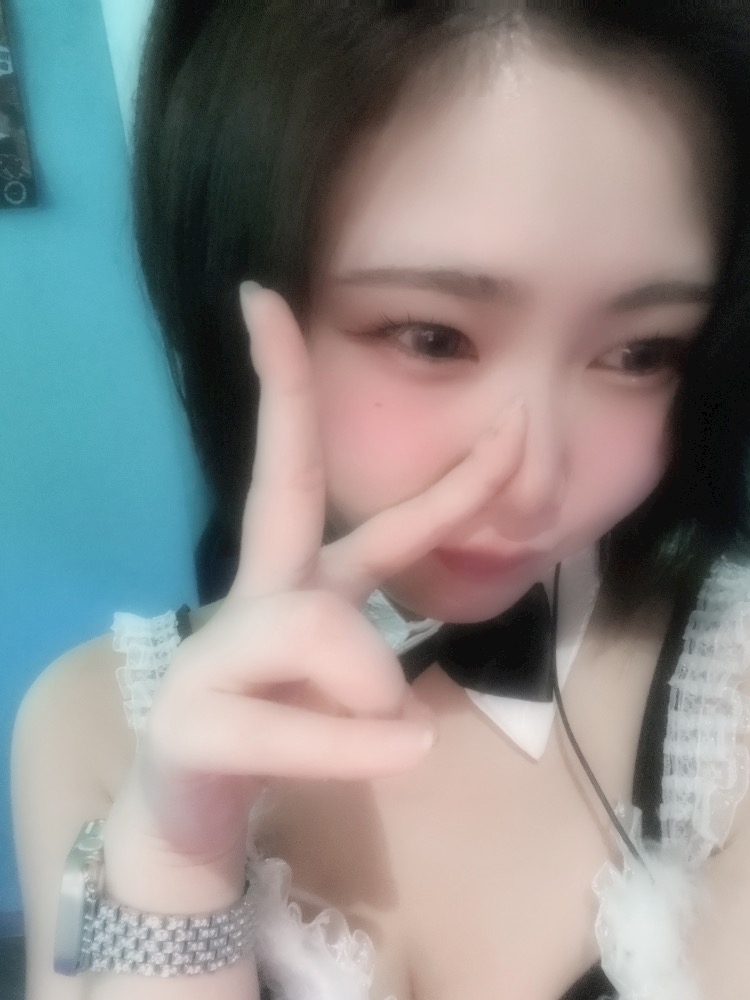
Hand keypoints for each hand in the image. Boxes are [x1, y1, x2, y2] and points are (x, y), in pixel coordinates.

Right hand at [106, 283, 526, 870]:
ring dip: (374, 686)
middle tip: (263, 300)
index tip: (267, 299)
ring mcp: (212, 652)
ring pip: (319, 627)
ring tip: (388, 735)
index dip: (304, 395)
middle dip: (283, 395)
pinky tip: (397, 752)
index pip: (309, 474)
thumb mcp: (351, 675)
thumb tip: (423, 690)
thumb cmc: (277, 728)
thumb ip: (393, 641)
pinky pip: (301, 727)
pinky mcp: (192, 722)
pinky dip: (358, 745)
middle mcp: (251, 594)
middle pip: (280, 486)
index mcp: (294, 575)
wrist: (194, 816)